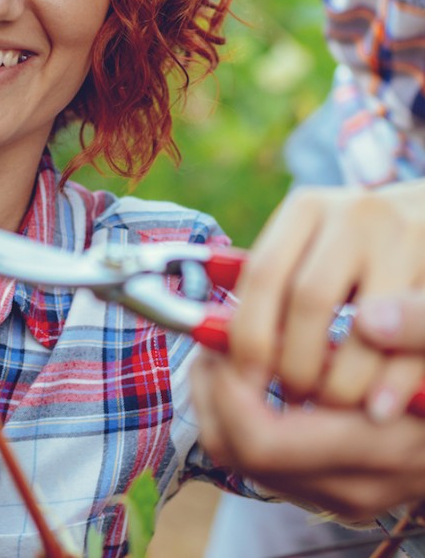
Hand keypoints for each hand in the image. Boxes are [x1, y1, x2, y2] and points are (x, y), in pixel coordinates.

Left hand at [190, 349, 424, 521]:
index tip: (225, 334)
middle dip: (213, 389)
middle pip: (239, 453)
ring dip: (222, 398)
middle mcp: (353, 486)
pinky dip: (245, 411)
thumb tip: (373, 320)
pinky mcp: (336, 488)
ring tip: (227, 344)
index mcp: (378, 449)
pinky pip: (264, 459)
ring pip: (242, 459)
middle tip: (211, 333)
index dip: (229, 386)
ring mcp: (342, 494)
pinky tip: (256, 367)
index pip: (262, 439)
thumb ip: (421, 328)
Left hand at [229, 183, 424, 416]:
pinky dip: (389, 383)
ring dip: (340, 380)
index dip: (248, 333)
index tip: (242, 378)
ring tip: (328, 403)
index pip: (262, 273)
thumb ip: (272, 277)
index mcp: (306, 207)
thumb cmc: (357, 242)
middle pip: (308, 301)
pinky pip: (411, 338)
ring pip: (362, 326)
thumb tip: (210, 332)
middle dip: (295, 363)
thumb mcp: (312, 241)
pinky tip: (373, 409)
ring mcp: (399, 238)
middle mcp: (352, 214)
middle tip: (291, 396)